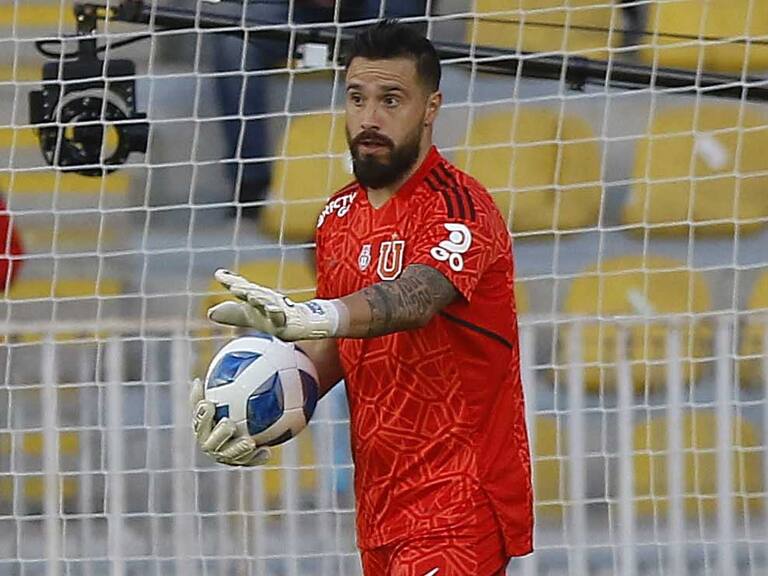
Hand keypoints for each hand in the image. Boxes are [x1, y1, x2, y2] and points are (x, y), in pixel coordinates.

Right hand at [190, 378, 270, 466]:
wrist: (242, 428)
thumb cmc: (226, 407)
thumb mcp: (218, 396)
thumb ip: (210, 390)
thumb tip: (195, 380)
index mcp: (203, 429)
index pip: (199, 423)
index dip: (202, 415)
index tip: (209, 404)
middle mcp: (211, 445)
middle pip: (211, 443)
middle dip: (219, 434)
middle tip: (229, 424)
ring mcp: (226, 457)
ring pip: (231, 456)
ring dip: (239, 449)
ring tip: (250, 441)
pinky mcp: (242, 463)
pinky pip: (250, 462)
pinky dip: (257, 458)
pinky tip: (267, 451)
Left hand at [206, 269, 341, 340]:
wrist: (301, 323)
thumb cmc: (272, 317)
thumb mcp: (249, 316)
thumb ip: (231, 313)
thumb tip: (210, 312)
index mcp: (255, 298)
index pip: (242, 288)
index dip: (231, 281)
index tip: (219, 275)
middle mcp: (266, 301)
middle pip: (254, 292)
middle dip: (244, 288)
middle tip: (232, 284)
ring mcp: (278, 310)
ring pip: (268, 302)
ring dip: (259, 298)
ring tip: (250, 295)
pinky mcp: (288, 321)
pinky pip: (282, 316)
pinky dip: (277, 313)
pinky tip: (273, 310)